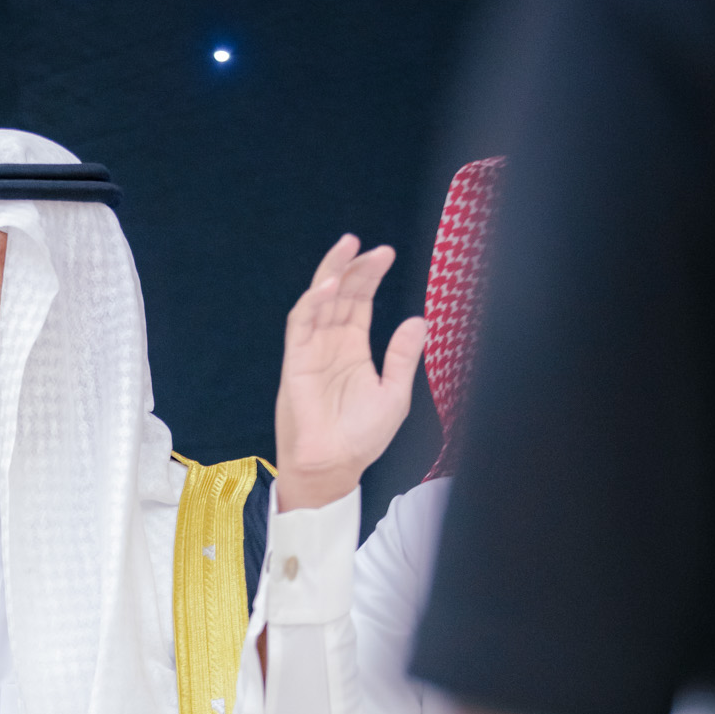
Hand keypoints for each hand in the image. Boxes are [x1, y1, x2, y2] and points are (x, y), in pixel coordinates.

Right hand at [274, 235, 425, 511]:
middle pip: (340, 293)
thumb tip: (418, 320)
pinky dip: (313, 302)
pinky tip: (329, 286)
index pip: (359, 301)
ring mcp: (311, 350)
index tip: (386, 254)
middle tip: (371, 247)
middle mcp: (330, 344)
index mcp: (353, 349)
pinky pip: (301, 323)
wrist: (333, 466)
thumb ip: (403, 357)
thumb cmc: (360, 438)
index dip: (369, 276)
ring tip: (347, 247)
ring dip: (331, 272)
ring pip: (318, 300)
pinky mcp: (296, 360)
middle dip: (354, 267)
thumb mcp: (394, 393)